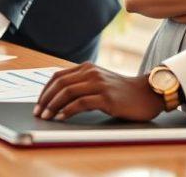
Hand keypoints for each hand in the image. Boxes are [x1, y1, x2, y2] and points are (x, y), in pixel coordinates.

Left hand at [34, 64, 164, 121]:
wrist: (147, 94)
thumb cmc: (122, 92)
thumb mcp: (99, 82)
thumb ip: (82, 84)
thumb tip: (57, 99)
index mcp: (87, 68)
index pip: (58, 76)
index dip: (45, 90)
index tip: (38, 103)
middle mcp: (91, 73)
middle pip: (60, 83)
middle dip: (45, 99)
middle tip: (38, 112)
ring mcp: (99, 84)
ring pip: (68, 92)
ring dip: (53, 105)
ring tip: (46, 116)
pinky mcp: (107, 98)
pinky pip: (81, 103)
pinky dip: (68, 111)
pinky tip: (61, 117)